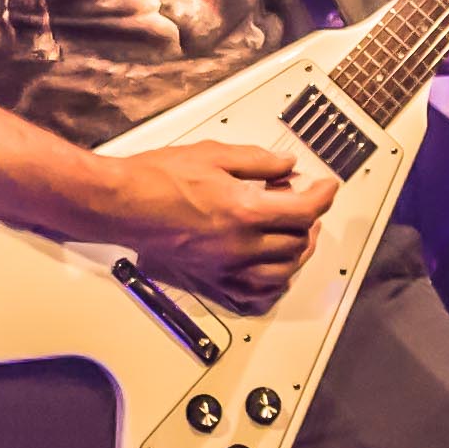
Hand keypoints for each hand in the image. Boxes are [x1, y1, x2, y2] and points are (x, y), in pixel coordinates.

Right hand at [109, 139, 334, 309]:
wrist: (122, 204)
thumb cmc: (157, 178)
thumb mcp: (214, 154)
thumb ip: (257, 161)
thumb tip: (286, 165)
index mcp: (244, 210)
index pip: (304, 209)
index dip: (323, 195)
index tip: (326, 186)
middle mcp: (240, 244)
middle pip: (297, 241)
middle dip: (308, 219)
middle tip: (302, 201)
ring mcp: (226, 266)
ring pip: (283, 272)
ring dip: (297, 253)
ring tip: (295, 234)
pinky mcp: (211, 278)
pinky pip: (255, 293)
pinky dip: (273, 284)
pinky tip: (274, 270)